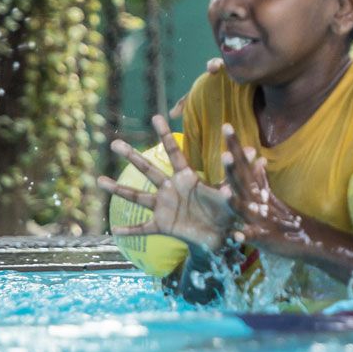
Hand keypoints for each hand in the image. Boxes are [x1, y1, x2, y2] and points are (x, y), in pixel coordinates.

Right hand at [98, 111, 237, 251]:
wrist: (225, 233)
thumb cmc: (228, 209)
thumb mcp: (233, 192)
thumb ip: (238, 175)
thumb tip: (254, 153)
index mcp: (187, 178)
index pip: (175, 153)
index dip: (166, 136)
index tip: (156, 118)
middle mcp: (171, 189)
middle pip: (148, 170)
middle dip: (132, 156)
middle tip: (114, 143)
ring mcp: (164, 207)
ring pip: (136, 197)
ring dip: (118, 189)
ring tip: (98, 181)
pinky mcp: (163, 226)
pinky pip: (143, 228)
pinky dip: (130, 231)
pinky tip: (114, 231)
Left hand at [220, 124, 307, 247]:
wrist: (307, 238)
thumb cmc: (283, 217)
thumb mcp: (270, 196)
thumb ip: (261, 179)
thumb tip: (257, 158)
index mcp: (257, 190)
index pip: (243, 164)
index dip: (235, 146)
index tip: (226, 125)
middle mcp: (258, 200)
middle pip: (242, 181)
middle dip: (232, 166)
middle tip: (223, 150)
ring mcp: (261, 218)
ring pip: (245, 208)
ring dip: (234, 200)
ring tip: (223, 189)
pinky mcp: (265, 237)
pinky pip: (253, 236)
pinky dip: (245, 236)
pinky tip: (236, 235)